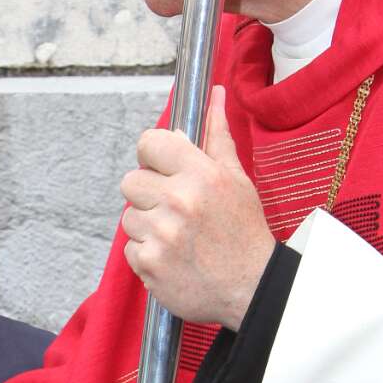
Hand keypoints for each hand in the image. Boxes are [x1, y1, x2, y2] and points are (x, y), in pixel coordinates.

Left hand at [119, 86, 274, 326]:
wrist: (253, 287)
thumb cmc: (244, 231)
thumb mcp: (237, 179)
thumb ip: (217, 136)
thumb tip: (214, 95)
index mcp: (200, 174)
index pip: (148, 143)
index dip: (153, 156)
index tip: (163, 169)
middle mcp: (179, 201)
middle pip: (131, 181)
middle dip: (149, 194)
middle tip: (174, 209)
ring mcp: (162, 235)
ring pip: (129, 217)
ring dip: (148, 227)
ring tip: (177, 237)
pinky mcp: (149, 265)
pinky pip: (131, 249)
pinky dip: (147, 255)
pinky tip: (173, 257)